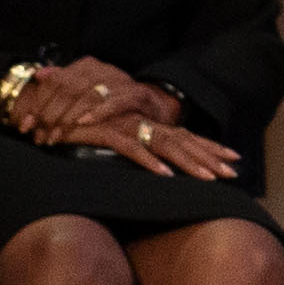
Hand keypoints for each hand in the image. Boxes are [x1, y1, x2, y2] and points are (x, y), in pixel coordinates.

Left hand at [6, 56, 168, 145]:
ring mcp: (122, 81)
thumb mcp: (84, 92)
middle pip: (69, 88)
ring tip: (57, 136)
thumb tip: (39, 75)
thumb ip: (62, 83)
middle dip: (50, 114)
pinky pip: (116, 101)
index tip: (26, 125)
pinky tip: (84, 122)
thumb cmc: (112, 102)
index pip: (55, 82)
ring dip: (69, 117)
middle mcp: (103, 69)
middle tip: (40, 136)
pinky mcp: (138, 94)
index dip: (37, 104)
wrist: (152, 106)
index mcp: (87, 66)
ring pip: (88, 94)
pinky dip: (99, 111)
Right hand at [73, 115, 246, 183]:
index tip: (234, 158)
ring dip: (187, 163)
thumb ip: (133, 146)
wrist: (50, 105)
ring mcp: (127, 128)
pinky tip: (164, 174)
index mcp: (147, 126)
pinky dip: (148, 161)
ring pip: (165, 145)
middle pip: (183, 142)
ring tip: (208, 178)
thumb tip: (156, 165)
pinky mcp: (106, 133)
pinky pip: (131, 148)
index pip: (185, 137)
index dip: (209, 147)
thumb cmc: (80, 125)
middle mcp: (142, 125)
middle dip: (209, 158)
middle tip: (233, 173)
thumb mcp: (112, 138)